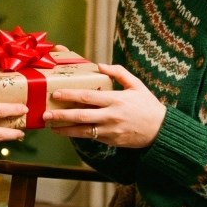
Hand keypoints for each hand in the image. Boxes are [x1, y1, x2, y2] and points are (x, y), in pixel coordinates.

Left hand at [42, 64, 165, 148]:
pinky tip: (68, 132)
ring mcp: (111, 130)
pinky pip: (92, 138)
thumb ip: (119, 73)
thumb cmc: (148, 105)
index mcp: (115, 100)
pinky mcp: (112, 141)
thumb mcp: (136, 85)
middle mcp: (111, 116)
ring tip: (52, 128)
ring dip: (66, 130)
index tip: (56, 94)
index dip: (70, 96)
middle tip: (46, 115)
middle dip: (61, 116)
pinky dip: (79, 135)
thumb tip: (100, 65)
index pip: (88, 97)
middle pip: (81, 115)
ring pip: (83, 131)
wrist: (161, 130)